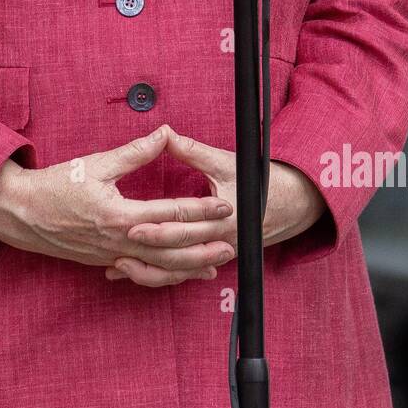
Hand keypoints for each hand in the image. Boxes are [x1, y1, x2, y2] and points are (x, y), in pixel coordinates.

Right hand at [0, 124, 234, 283]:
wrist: (20, 212)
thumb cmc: (55, 185)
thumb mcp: (96, 163)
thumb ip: (134, 153)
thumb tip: (164, 133)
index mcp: (119, 214)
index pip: (171, 213)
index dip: (201, 209)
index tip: (226, 205)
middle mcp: (119, 240)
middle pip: (172, 247)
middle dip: (205, 244)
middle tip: (233, 241)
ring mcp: (111, 255)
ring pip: (159, 267)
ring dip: (189, 267)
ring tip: (215, 265)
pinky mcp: (104, 261)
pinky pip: (141, 272)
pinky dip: (163, 275)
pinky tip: (178, 274)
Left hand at [104, 125, 326, 283]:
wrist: (290, 204)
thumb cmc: (256, 180)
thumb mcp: (224, 162)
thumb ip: (191, 151)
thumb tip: (164, 133)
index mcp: (223, 218)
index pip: (184, 227)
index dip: (157, 227)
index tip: (132, 225)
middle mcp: (219, 241)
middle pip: (177, 253)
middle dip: (146, 253)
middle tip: (117, 250)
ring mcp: (216, 253)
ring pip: (178, 271)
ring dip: (149, 272)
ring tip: (119, 268)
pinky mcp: (211, 258)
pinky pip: (182, 273)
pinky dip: (158, 275)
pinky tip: (133, 272)